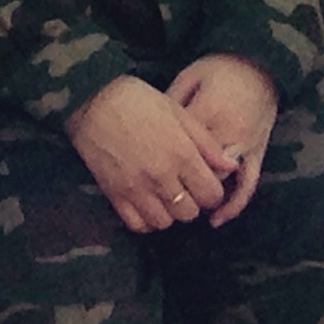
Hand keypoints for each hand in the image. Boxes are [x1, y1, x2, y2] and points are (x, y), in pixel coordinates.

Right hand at [65, 76, 235, 233]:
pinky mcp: (114, 194)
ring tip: (164, 196)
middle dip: (191, 203)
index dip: (212, 192)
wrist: (92, 99)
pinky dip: (144, 220)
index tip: (204, 184)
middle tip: (183, 188)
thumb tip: (231, 165)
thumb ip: (207, 143)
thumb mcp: (178, 112)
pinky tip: (145, 204)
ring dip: (168, 213)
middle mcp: (162, 176)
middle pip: (189, 213)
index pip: (211, 195)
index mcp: (182, 154)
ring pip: (164, 222)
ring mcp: (136, 188)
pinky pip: (137, 224)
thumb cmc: (138, 100)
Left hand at [167, 55, 276, 227]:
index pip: (180, 147)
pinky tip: (219, 219)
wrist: (259, 63)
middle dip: (178, 184)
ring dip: (201, 197)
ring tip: (182, 206)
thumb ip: (172, 102)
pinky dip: (234, 204)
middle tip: (159, 192)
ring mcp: (245, 144)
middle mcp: (226, 132)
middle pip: (198, 169)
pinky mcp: (258, 152)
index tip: (144, 168)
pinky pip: (248, 184)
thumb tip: (150, 126)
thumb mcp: (189, 78)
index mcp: (206, 112)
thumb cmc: (219, 69)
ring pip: (220, 181)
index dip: (161, 160)